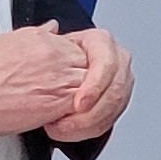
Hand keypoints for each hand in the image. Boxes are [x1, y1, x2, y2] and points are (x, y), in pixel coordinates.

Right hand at [0, 23, 87, 136]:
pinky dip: (81, 115)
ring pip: (95, 87)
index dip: (76, 67)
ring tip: (65, 111)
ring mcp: (62, 77)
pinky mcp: (61, 100)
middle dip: (87, 83)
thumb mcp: (7, 40)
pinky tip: (62, 120)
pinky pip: (88, 106)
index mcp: (47, 39)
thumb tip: (52, 27)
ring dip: (86, 101)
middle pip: (93, 67)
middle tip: (70, 98)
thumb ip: (37, 34)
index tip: (66, 78)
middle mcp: (59, 55)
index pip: (82, 49)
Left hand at [47, 26, 132, 142]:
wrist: (44, 76)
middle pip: (115, 90)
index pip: (107, 63)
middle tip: (68, 123)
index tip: (78, 104)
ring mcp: (117, 84)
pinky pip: (109, 121)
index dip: (95, 86)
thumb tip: (51, 28)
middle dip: (92, 112)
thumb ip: (47, 37)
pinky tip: (70, 130)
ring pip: (114, 109)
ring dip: (89, 124)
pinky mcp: (113, 104)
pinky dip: (89, 130)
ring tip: (62, 128)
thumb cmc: (45, 59)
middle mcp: (115, 62)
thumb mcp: (43, 43)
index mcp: (101, 42)